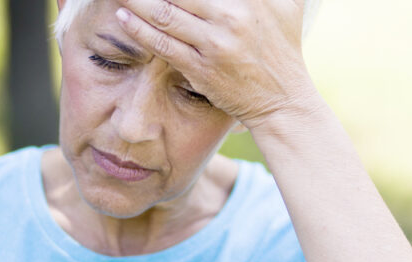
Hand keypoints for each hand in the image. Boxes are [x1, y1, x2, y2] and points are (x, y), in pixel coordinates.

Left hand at [113, 0, 317, 127]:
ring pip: (164, 13)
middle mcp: (233, 17)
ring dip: (137, 0)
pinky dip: (139, 29)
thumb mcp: (289, 5)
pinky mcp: (202, 69)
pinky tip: (123, 15)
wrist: (283, 101)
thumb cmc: (284, 49)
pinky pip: (163, 45)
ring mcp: (215, 44)